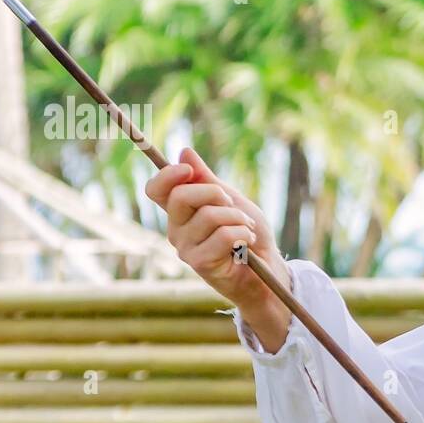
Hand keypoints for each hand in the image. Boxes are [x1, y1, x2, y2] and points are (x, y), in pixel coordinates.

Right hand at [144, 148, 291, 348]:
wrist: (268, 270)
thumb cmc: (249, 236)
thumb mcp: (232, 201)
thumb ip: (208, 179)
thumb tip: (184, 152)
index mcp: (181, 213)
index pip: (155, 190)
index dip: (167, 175)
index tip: (188, 169)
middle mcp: (176, 230)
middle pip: (180, 196)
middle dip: (216, 194)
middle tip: (234, 205)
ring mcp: (185, 248)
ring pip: (209, 215)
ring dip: (238, 218)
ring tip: (247, 229)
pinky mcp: (199, 263)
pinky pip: (223, 234)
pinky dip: (243, 234)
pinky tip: (247, 245)